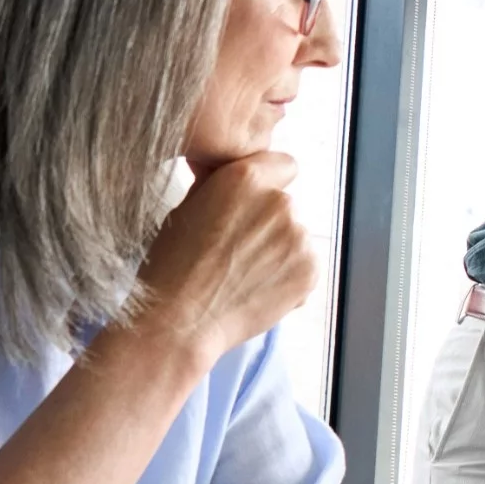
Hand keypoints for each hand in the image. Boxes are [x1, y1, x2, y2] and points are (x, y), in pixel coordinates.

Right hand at [133, 153, 315, 363]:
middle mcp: (279, 201)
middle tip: (238, 250)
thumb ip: (220, 185)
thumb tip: (229, 171)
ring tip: (244, 274)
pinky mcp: (311, 269)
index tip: (255, 203)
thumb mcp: (188, 207)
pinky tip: (257, 289)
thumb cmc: (174, 265)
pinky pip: (305, 265)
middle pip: (287, 205)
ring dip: (279, 251)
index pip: (284, 165)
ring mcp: (299, 237)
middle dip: (269, 222)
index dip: (269, 183)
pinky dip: (289, 277)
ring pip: (296, 237)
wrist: (181, 319)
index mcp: (246, 178)